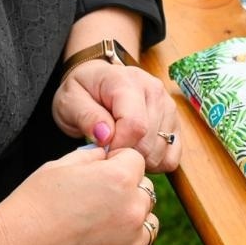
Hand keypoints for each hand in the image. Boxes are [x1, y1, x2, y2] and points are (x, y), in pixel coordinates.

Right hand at [0, 146, 156, 244]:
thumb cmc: (32, 207)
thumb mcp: (59, 166)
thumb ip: (92, 157)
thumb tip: (107, 155)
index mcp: (118, 179)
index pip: (135, 160)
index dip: (116, 162)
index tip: (98, 173)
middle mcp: (132, 211)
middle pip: (144, 192)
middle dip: (126, 191)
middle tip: (94, 201)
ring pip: (146, 224)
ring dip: (130, 221)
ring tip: (97, 226)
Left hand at [53, 60, 182, 172]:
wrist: (95, 81)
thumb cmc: (82, 91)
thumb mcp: (71, 101)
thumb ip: (86, 117)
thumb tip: (106, 136)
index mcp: (127, 81)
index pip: (135, 125)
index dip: (118, 146)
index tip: (102, 149)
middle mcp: (154, 90)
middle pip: (149, 142)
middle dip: (127, 155)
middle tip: (108, 149)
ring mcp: (168, 106)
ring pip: (162, 152)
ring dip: (140, 160)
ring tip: (120, 147)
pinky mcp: (174, 122)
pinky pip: (172, 156)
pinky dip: (155, 162)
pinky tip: (136, 152)